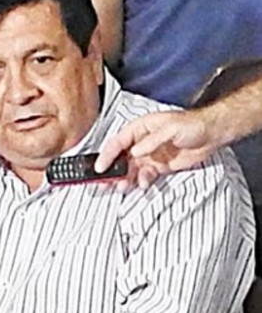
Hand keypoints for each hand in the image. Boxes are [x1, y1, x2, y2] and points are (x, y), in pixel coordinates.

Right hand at [95, 110, 219, 188]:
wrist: (212, 135)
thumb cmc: (192, 125)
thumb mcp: (171, 128)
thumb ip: (152, 140)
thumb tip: (135, 151)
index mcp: (139, 128)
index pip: (117, 142)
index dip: (107, 155)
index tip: (100, 167)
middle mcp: (141, 143)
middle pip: (120, 158)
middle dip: (111, 171)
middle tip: (104, 183)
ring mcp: (149, 155)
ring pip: (130, 169)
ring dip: (125, 179)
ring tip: (122, 187)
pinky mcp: (158, 166)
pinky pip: (144, 176)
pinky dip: (141, 181)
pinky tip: (143, 184)